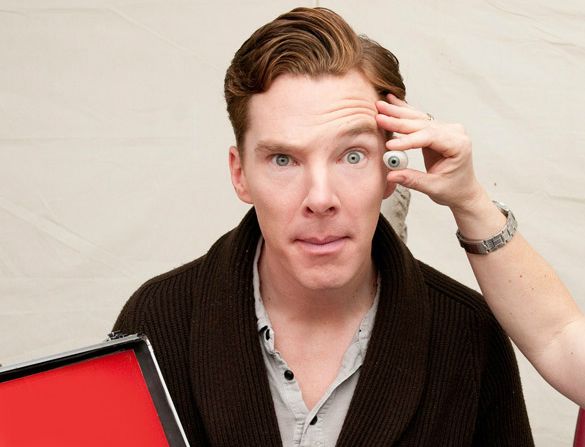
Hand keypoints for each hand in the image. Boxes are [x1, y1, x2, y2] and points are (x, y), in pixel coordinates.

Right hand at [375, 94, 484, 213]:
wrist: (464, 191)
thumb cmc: (454, 190)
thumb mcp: (433, 188)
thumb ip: (412, 180)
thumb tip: (391, 174)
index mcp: (458, 145)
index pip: (429, 137)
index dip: (408, 140)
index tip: (390, 145)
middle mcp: (454, 132)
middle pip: (422, 124)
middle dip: (398, 120)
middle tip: (379, 116)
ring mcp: (446, 129)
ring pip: (419, 118)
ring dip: (398, 112)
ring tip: (381, 105)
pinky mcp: (437, 130)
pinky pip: (419, 119)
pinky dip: (404, 112)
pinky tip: (393, 102)